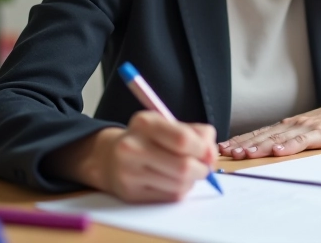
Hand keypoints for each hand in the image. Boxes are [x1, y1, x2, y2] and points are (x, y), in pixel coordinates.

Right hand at [49, 112, 217, 202]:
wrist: (110, 158)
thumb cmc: (148, 139)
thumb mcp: (168, 125)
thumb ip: (197, 133)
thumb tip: (211, 155)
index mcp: (144, 123)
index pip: (183, 140)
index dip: (203, 149)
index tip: (209, 153)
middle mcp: (132, 147)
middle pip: (183, 167)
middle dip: (202, 169)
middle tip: (203, 167)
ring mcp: (129, 173)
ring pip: (179, 185)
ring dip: (191, 181)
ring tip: (185, 173)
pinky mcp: (131, 194)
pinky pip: (170, 197)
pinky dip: (179, 190)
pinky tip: (171, 181)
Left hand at [217, 91, 320, 158]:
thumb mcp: (305, 131)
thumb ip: (288, 139)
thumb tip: (267, 150)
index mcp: (287, 125)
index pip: (259, 133)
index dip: (240, 140)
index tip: (224, 148)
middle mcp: (292, 124)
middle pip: (263, 135)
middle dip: (243, 144)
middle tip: (225, 153)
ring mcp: (305, 128)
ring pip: (278, 138)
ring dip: (259, 146)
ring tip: (244, 153)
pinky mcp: (320, 133)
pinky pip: (302, 141)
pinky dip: (288, 146)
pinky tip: (277, 151)